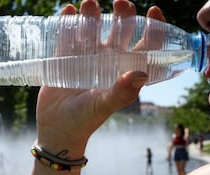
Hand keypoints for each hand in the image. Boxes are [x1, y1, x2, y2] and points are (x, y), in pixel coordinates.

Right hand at [36, 0, 164, 157]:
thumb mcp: (104, 106)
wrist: (56, 127)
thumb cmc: (84, 120)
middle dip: (122, 14)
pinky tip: (67, 11)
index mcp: (123, 71)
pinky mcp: (64, 58)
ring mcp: (85, 57)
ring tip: (88, 4)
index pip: (145, 46)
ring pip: (93, 28)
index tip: (153, 10)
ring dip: (92, 13)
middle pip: (120, 30)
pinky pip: (67, 35)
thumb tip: (142, 73)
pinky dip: (67, 21)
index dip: (153, 28)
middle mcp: (107, 61)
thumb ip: (122, 92)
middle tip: (120, 3)